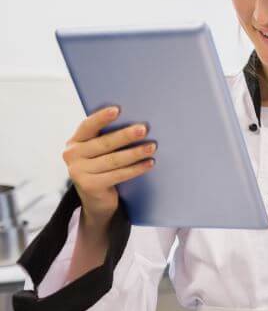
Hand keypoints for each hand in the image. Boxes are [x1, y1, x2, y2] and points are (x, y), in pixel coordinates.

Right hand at [63, 106, 156, 226]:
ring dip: (135, 153)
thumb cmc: (101, 169)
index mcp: (74, 141)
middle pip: (104, 143)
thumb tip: (135, 125)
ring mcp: (78, 171)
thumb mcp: (98, 153)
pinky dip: (136, 169)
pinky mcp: (90, 186)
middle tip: (144, 129)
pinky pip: (118, 174)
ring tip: (152, 147)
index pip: (87, 126)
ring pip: (113, 160)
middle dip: (126, 135)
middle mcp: (72, 155)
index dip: (102, 117)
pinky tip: (149, 163)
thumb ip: (106, 139)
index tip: (118, 109)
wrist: (96, 200)